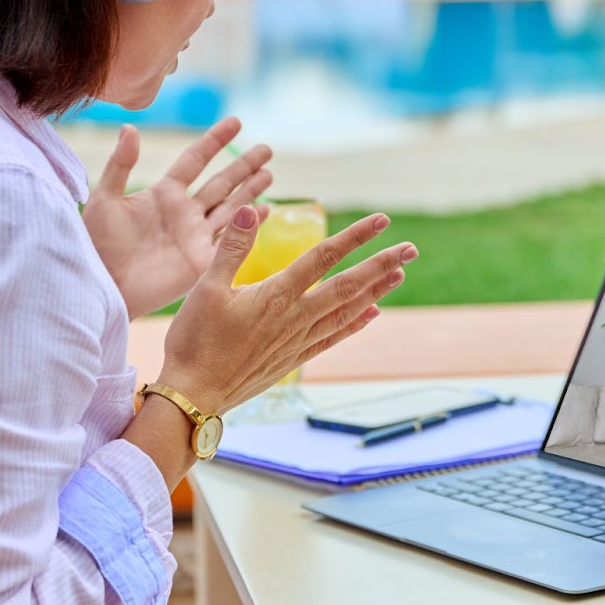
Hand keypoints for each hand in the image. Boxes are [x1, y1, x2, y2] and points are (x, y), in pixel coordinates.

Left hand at [82, 118, 271, 318]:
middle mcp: (184, 212)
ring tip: (269, 173)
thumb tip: (130, 127)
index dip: (215, 141)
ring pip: (231, 207)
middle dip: (244, 166)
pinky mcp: (202, 261)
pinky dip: (251, 224)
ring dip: (251, 190)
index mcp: (163, 194)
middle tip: (267, 149)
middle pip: (221, 182)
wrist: (103, 286)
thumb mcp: (104, 199)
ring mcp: (195, 236)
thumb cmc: (97, 245)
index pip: (195, 160)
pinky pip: (232, 239)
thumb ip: (120, 164)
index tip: (236, 122)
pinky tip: (265, 210)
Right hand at [156, 206, 418, 413]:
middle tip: (411, 249)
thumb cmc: (194, 340)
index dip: (355, 237)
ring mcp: (298, 340)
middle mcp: (295, 317)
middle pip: (348, 285)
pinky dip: (355, 324)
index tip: (382, 221)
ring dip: (375, 292)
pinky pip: (333, 337)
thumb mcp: (205, 287)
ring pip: (347, 311)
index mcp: (276, 294)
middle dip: (381, 264)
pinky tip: (371, 315)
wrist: (194, 395)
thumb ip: (231, 247)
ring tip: (399, 275)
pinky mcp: (293, 359)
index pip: (324, 256)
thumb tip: (250, 209)